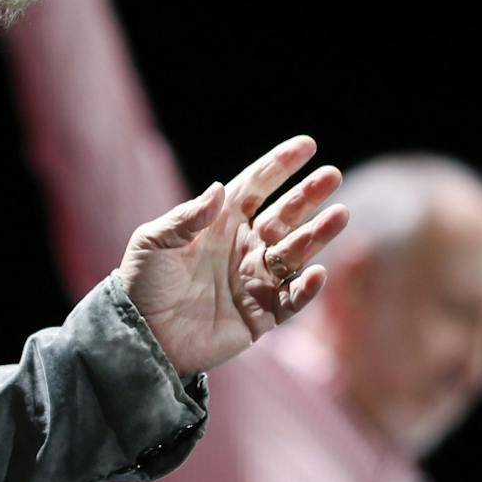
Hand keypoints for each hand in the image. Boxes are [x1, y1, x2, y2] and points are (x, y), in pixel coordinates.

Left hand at [119, 136, 346, 378]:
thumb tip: (218, 189)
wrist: (141, 336)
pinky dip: (307, 288)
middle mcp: (242, 247)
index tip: (307, 145)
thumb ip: (187, 217)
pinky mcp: (261, 315)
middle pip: (283, 216)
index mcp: (218, 224)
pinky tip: (317, 272)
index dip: (280, 165)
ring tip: (340, 214)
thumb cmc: (142, 284)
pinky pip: (292, 299)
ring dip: (317, 234)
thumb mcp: (154, 243)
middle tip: (332, 175)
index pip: (255, 187)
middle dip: (308, 196)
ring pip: (295, 253)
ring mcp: (254, 280)